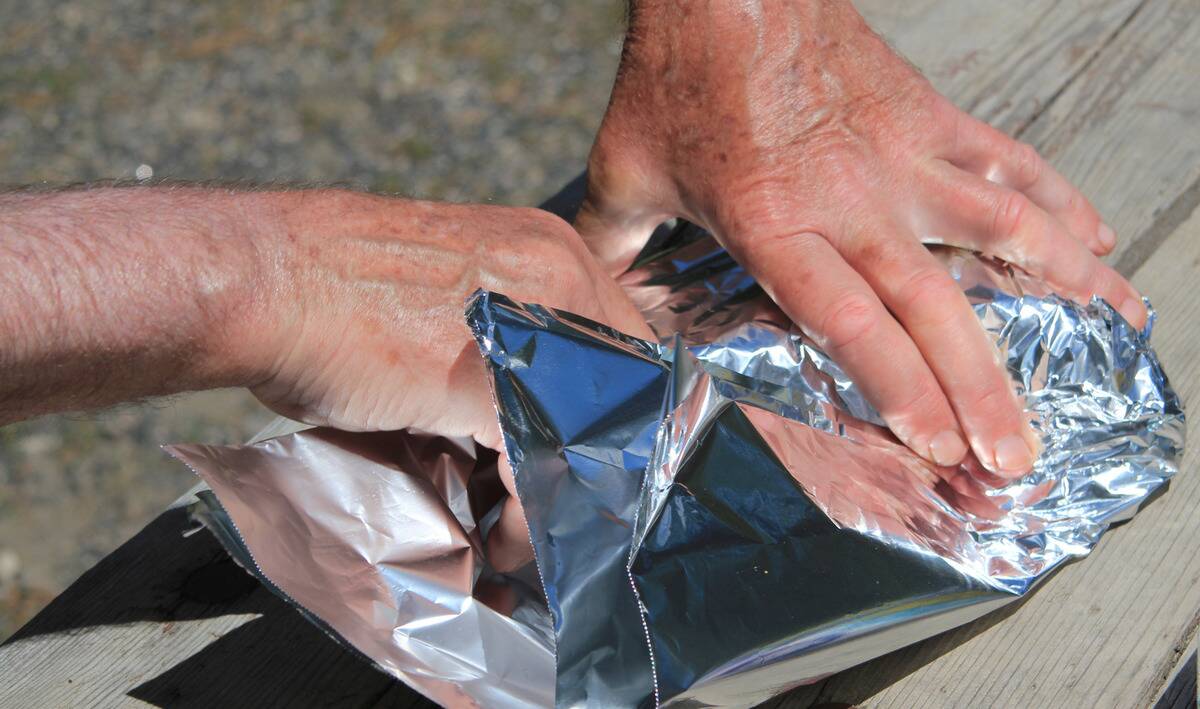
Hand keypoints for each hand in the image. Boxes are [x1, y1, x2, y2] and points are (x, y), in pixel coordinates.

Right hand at [242, 191, 653, 568]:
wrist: (270, 277)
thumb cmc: (334, 286)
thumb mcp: (449, 294)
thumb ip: (505, 338)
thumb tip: (527, 410)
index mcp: (548, 249)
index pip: (623, 344)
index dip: (609, 412)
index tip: (584, 458)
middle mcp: (557, 279)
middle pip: (623, 392)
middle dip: (596, 460)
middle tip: (565, 502)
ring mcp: (532, 332)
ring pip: (589, 436)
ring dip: (559, 495)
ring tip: (521, 528)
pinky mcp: (493, 388)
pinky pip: (540, 473)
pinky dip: (524, 520)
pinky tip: (497, 537)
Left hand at [577, 0, 1145, 476]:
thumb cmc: (678, 76)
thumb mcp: (625, 172)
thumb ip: (612, 242)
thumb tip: (585, 289)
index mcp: (774, 224)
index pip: (848, 321)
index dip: (898, 386)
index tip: (934, 443)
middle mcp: (851, 199)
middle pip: (932, 304)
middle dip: (980, 388)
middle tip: (1015, 455)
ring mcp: (902, 155)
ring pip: (1002, 231)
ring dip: (1064, 290)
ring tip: (1114, 336)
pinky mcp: (929, 117)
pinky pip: (1009, 163)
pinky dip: (1058, 202)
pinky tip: (1096, 237)